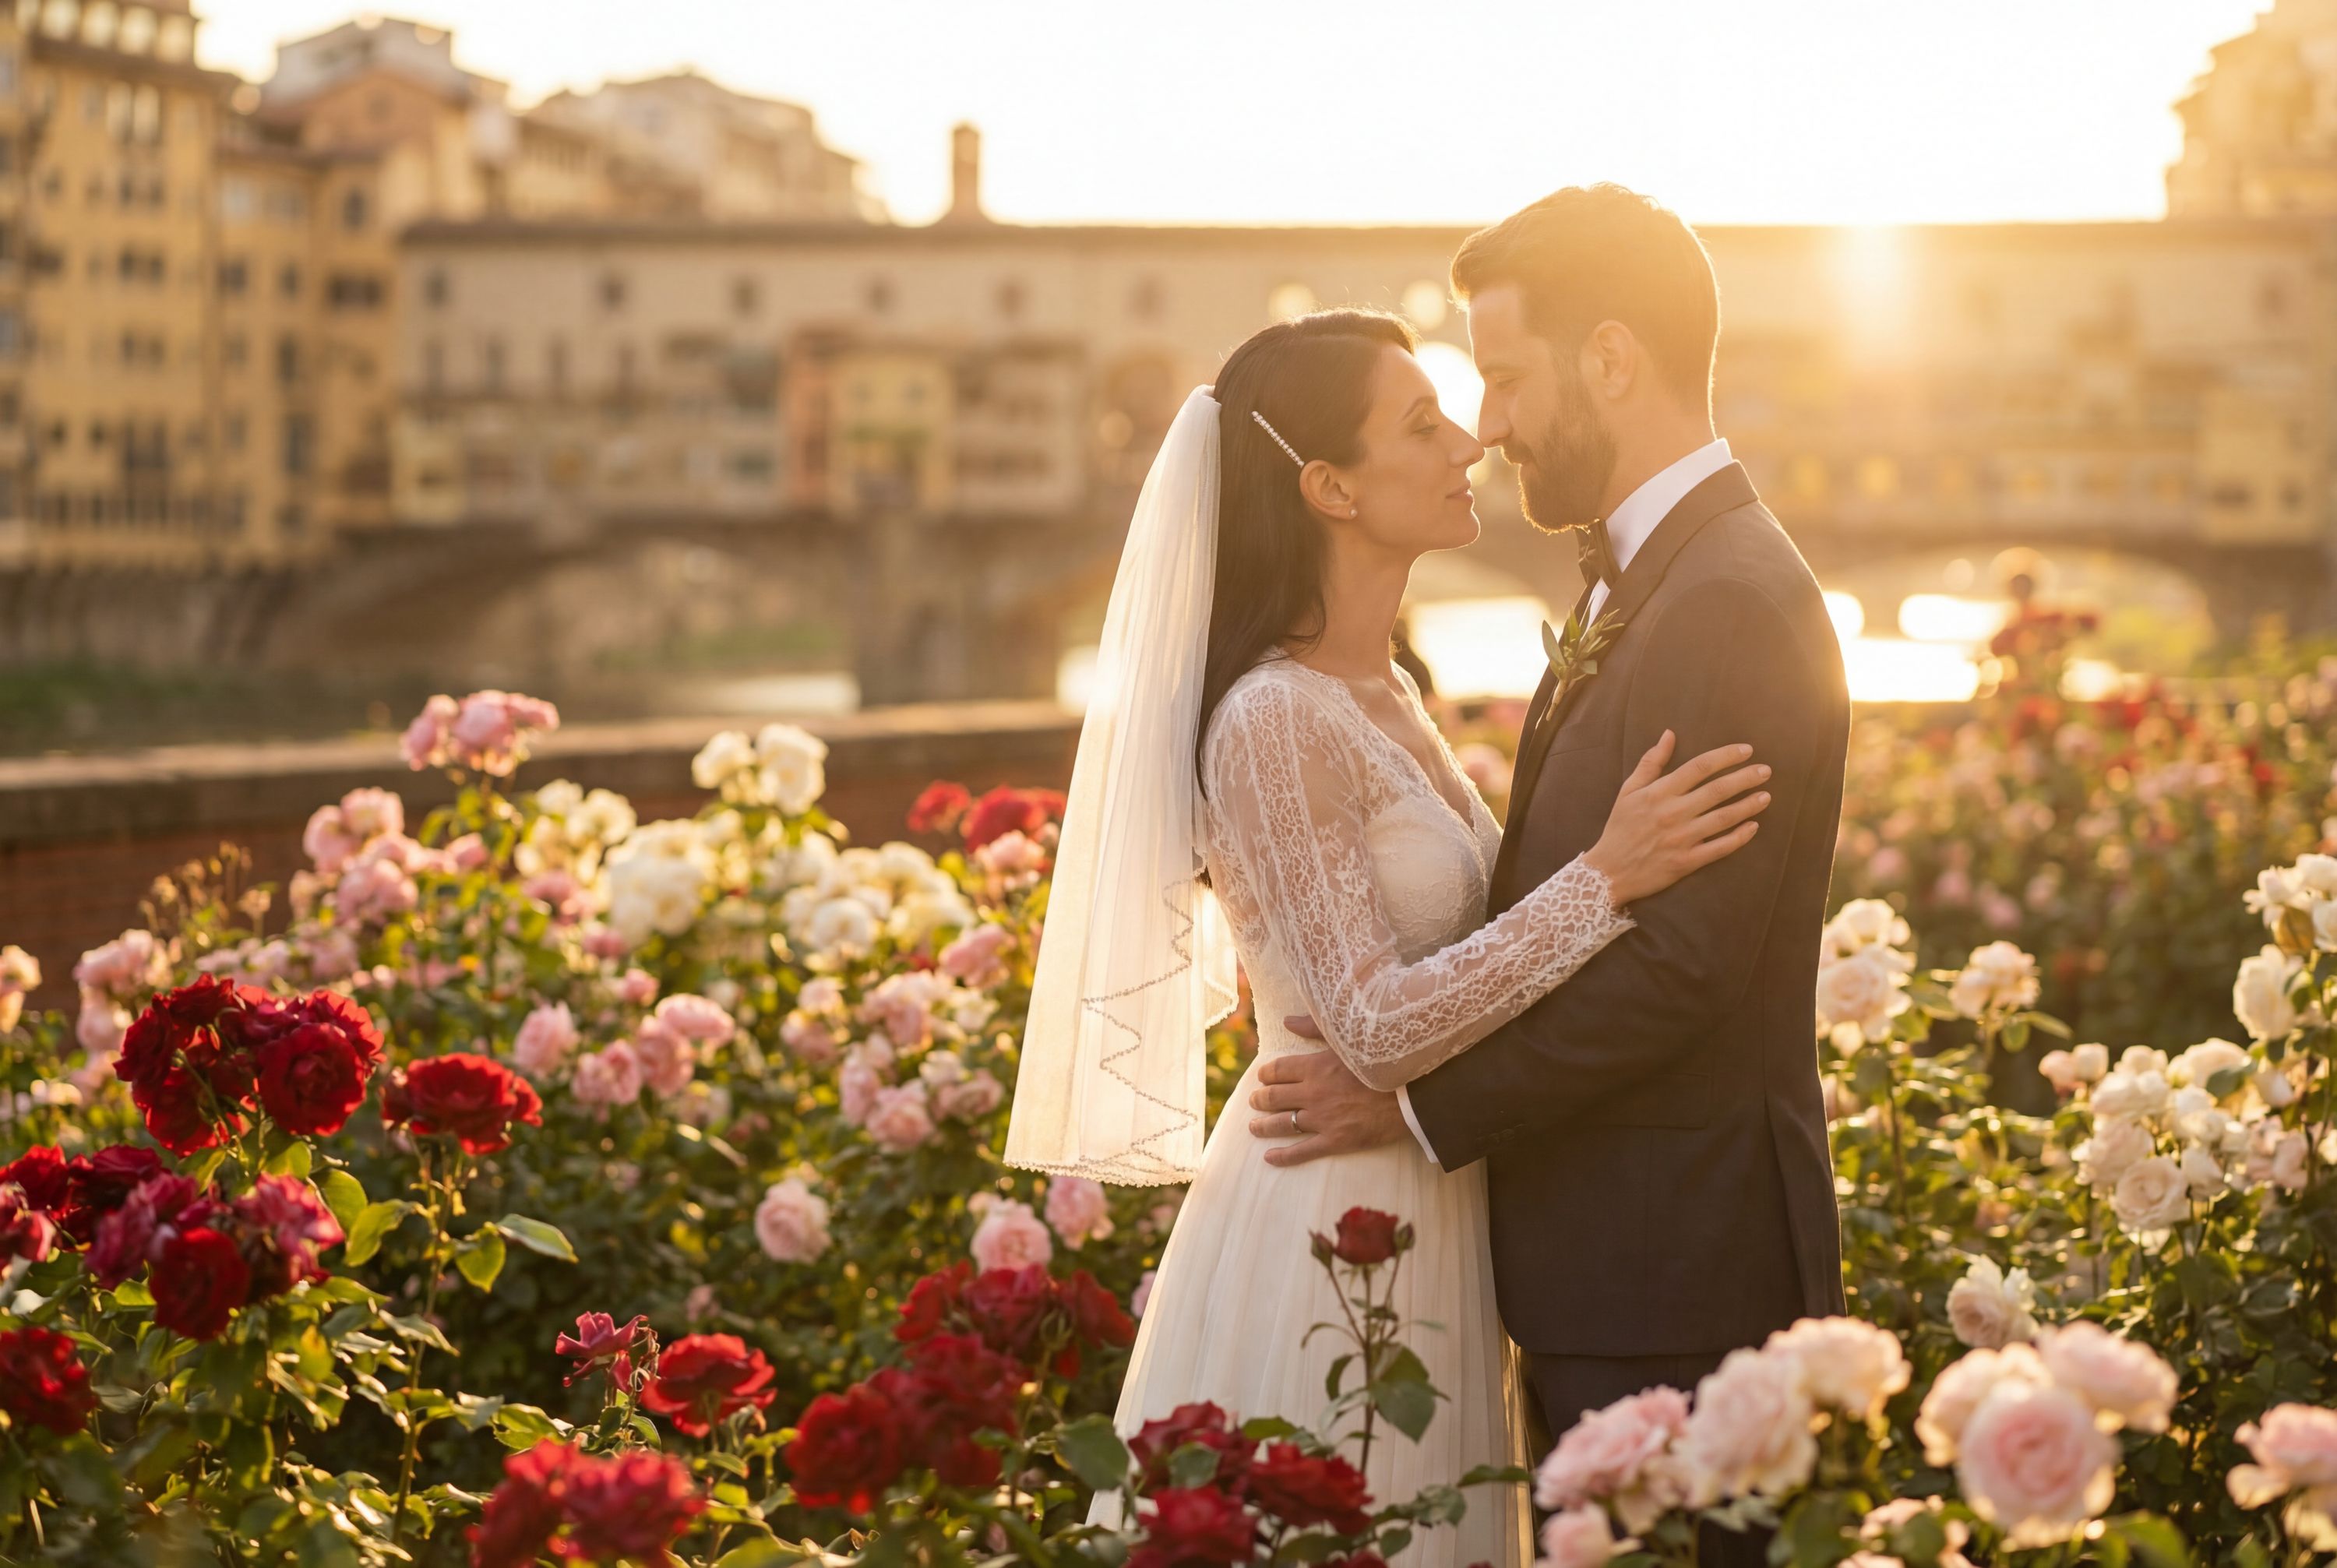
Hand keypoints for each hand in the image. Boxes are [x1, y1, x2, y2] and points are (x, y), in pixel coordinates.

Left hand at [1246, 1018, 1408, 1166]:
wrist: (1412, 1093)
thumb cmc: (1382, 1061)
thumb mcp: (1348, 1039)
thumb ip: (1315, 1028)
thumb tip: (1287, 1021)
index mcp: (1315, 1067)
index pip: (1277, 1070)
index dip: (1265, 1075)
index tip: (1262, 1077)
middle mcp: (1313, 1093)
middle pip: (1273, 1097)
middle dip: (1259, 1099)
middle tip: (1254, 1101)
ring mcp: (1323, 1119)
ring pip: (1282, 1124)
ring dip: (1263, 1126)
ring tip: (1254, 1127)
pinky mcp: (1336, 1140)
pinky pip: (1302, 1151)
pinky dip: (1283, 1156)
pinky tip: (1270, 1158)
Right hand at [1582, 731, 1770, 906]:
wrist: (1608, 872)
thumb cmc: (1620, 828)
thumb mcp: (1629, 791)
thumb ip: (1651, 762)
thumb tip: (1669, 734)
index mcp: (1658, 793)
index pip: (1699, 767)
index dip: (1725, 756)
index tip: (1746, 750)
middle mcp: (1673, 813)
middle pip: (1717, 790)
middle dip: (1745, 778)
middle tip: (1765, 770)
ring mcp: (1681, 839)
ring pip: (1723, 818)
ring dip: (1748, 805)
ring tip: (1766, 796)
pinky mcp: (1687, 862)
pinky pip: (1720, 848)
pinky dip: (1739, 837)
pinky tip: (1753, 826)